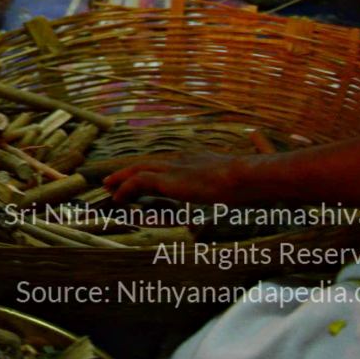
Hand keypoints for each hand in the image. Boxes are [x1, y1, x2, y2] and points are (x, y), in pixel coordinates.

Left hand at [103, 153, 245, 203]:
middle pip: (149, 162)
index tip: (146, 177)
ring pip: (138, 169)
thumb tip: (248, 193)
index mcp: (199, 160)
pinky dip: (125, 189)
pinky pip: (137, 182)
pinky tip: (118, 198)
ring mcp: (173, 167)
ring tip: (108, 187)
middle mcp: (182, 160)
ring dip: (122, 178)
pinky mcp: (166, 179)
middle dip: (130, 171)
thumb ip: (238, 187)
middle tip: (114, 179)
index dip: (155, 171)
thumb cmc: (250, 183)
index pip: (170, 163)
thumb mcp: (243, 184)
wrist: (244, 176)